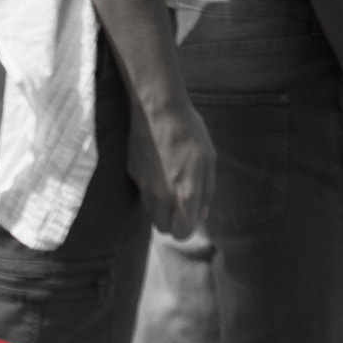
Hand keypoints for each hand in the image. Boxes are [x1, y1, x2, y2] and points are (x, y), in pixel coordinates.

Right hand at [127, 98, 215, 239]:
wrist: (159, 109)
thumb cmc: (190, 132)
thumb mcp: (208, 160)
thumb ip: (207, 190)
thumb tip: (201, 215)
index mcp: (186, 194)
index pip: (182, 233)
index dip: (186, 228)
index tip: (188, 216)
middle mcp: (163, 197)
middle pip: (163, 228)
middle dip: (171, 220)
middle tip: (177, 202)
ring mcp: (145, 188)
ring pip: (151, 214)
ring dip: (159, 208)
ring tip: (167, 185)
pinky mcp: (133, 176)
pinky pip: (141, 193)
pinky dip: (148, 189)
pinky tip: (156, 168)